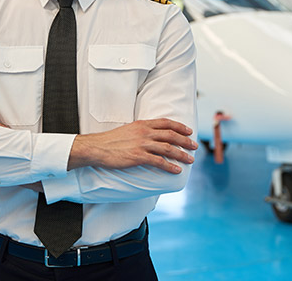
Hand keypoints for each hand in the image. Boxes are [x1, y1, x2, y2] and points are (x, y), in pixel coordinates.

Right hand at [70, 119, 197, 173]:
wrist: (97, 148)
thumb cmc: (110, 140)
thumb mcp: (128, 130)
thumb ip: (141, 131)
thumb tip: (152, 135)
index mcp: (142, 124)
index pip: (166, 123)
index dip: (180, 126)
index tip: (189, 131)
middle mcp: (144, 133)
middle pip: (171, 135)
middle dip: (185, 141)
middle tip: (195, 146)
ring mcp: (142, 144)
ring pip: (168, 148)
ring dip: (181, 154)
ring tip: (190, 160)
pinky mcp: (138, 157)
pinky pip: (158, 161)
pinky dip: (169, 166)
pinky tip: (176, 170)